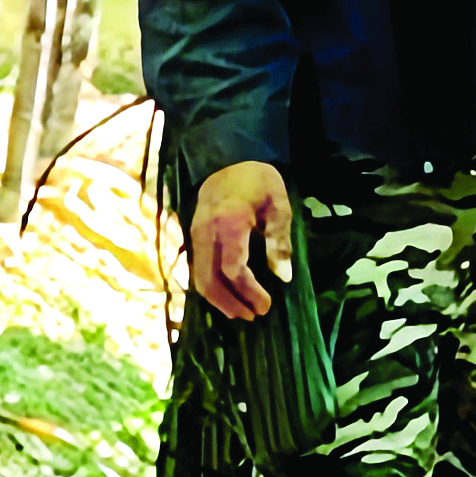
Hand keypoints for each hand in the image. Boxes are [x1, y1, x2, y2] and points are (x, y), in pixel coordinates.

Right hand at [189, 160, 291, 321]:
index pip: (234, 269)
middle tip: (253, 316)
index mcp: (230, 223)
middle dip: (231, 303)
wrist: (228, 160)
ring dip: (218, 301)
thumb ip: (280, 241)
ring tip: (240, 312)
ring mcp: (195, 235)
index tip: (266, 305)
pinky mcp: (193, 238)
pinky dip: (210, 288)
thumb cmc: (259, 182)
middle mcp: (206, 232)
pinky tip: (228, 296)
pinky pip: (197, 270)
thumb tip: (283, 277)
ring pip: (198, 278)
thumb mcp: (279, 206)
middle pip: (210, 280)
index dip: (249, 292)